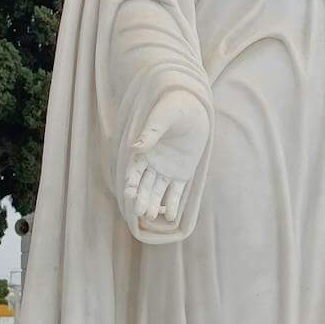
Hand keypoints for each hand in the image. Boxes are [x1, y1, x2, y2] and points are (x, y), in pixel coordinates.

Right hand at [125, 89, 209, 231]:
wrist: (195, 107)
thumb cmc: (174, 107)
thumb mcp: (162, 118)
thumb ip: (150, 133)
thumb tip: (134, 147)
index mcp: (143, 151)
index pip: (133, 171)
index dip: (130, 183)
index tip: (129, 194)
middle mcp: (152, 164)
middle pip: (144, 185)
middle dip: (141, 198)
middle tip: (141, 211)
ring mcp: (167, 170)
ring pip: (157, 191)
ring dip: (154, 204)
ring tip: (153, 216)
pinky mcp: (183, 174)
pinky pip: (176, 192)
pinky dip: (173, 204)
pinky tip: (171, 216)